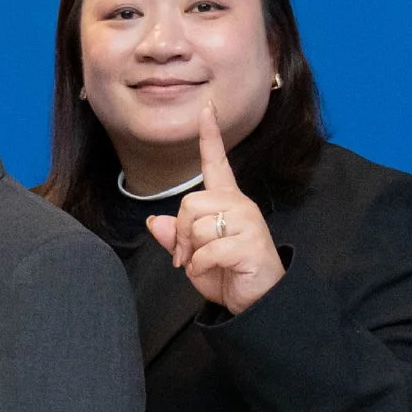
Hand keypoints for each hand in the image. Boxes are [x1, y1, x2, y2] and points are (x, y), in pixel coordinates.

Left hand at [144, 102, 284, 314]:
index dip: (210, 136)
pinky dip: (200, 266)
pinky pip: (207, 249)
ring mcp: (248, 222)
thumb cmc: (226, 274)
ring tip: (206, 263)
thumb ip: (175, 237)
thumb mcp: (193, 255)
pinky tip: (215, 271)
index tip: (207, 109)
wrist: (256, 302)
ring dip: (192, 251)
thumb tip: (156, 222)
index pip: (216, 163)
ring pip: (197, 224)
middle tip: (189, 255)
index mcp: (226, 202)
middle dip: (182, 233)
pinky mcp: (251, 243)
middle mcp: (239, 205)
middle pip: (190, 201)